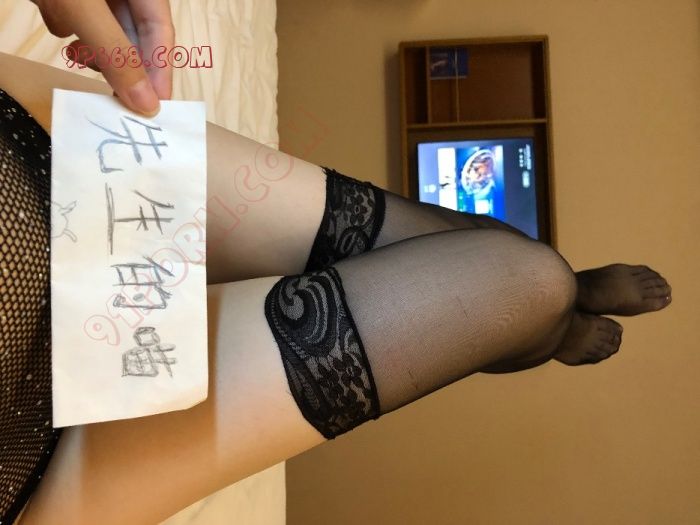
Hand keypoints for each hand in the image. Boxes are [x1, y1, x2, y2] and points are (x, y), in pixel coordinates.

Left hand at [32, 0, 173, 115]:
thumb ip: (116, 54)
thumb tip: (146, 104)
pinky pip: (76, 16)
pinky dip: (67, 25)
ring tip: (79, 55)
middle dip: (122, 62)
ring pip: (105, 28)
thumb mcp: (83, 8)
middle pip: (134, 32)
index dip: (161, 69)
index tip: (154, 107)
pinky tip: (53, 16)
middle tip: (119, 100)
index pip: (161, 29)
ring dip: (92, 46)